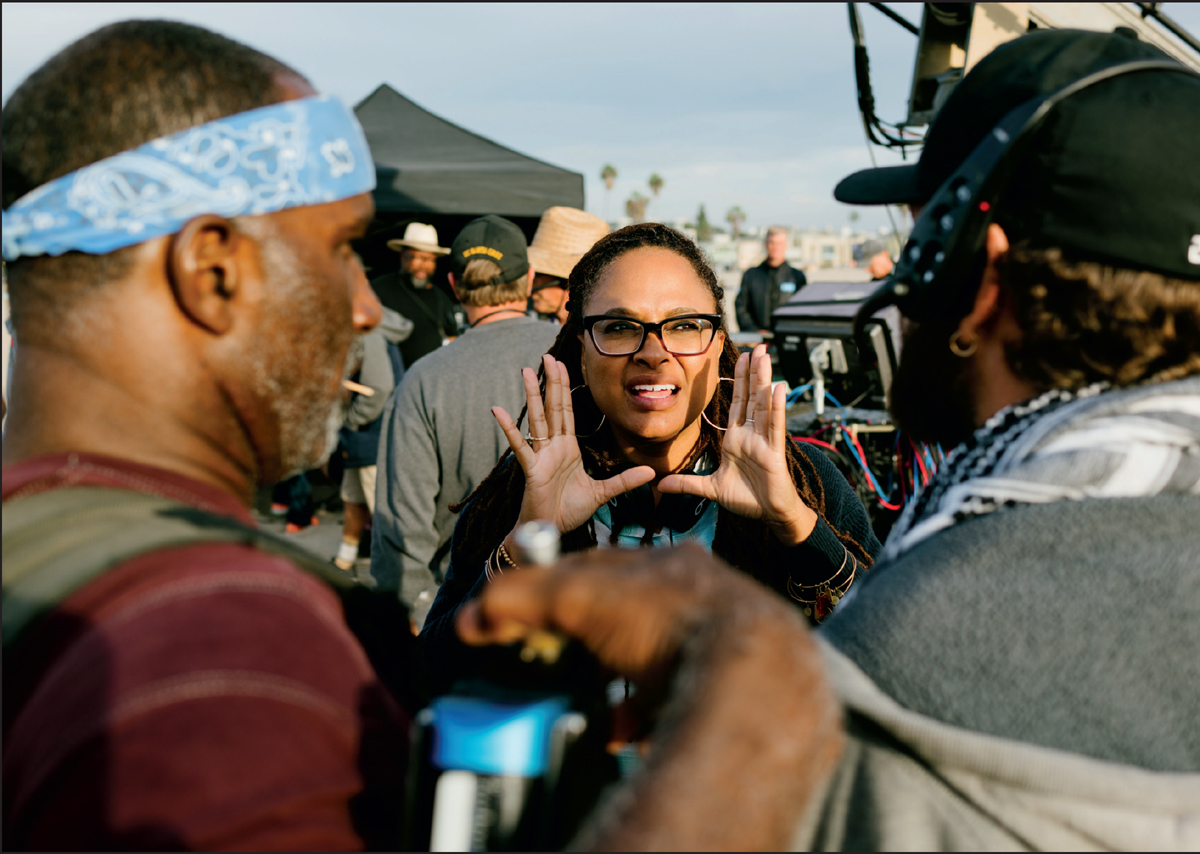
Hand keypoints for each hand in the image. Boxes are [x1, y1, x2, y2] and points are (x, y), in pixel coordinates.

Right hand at [456, 544, 844, 850]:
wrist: (752, 672)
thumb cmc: (670, 620)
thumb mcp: (578, 598)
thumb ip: (521, 597)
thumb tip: (473, 615)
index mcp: (667, 561)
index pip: (599, 568)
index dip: (556, 592)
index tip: (529, 619)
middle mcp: (700, 594)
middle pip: (630, 616)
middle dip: (594, 643)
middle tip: (566, 666)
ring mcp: (719, 639)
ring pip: (660, 660)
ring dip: (624, 685)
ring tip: (600, 709)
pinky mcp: (731, 684)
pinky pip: (681, 699)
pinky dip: (650, 715)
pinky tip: (629, 730)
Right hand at [492, 354, 654, 542]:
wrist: (551, 531)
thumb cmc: (568, 511)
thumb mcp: (602, 493)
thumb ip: (624, 481)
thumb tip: (651, 472)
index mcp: (568, 448)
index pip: (566, 412)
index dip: (565, 388)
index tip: (562, 365)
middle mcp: (553, 447)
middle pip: (553, 408)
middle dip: (552, 382)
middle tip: (546, 356)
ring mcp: (541, 456)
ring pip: (537, 420)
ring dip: (532, 396)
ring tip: (526, 372)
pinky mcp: (532, 470)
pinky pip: (520, 446)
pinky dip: (509, 429)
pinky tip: (499, 410)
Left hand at [659, 344, 816, 544]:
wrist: (770, 516)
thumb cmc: (748, 499)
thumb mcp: (711, 489)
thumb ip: (687, 484)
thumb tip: (660, 485)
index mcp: (737, 439)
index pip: (737, 404)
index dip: (739, 381)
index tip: (739, 358)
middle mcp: (751, 435)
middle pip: (752, 398)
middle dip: (753, 372)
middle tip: (756, 347)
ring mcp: (764, 442)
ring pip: (763, 406)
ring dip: (764, 381)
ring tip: (765, 358)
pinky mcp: (774, 453)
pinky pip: (774, 427)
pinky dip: (776, 408)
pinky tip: (778, 389)